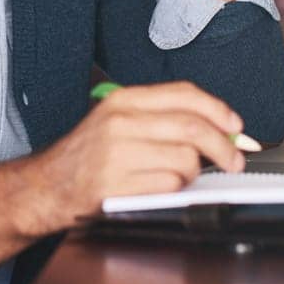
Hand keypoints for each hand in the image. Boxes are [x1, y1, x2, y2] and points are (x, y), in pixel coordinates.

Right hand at [27, 80, 247, 229]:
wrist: (47, 186)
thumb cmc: (88, 155)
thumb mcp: (118, 121)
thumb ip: (163, 118)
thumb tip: (221, 128)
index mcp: (123, 99)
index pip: (185, 94)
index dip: (219, 110)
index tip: (236, 127)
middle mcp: (120, 121)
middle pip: (193, 127)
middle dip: (223, 147)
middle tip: (235, 160)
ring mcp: (118, 153)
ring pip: (186, 159)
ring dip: (194, 173)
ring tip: (181, 176)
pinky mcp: (118, 184)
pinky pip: (170, 185)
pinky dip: (177, 189)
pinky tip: (164, 188)